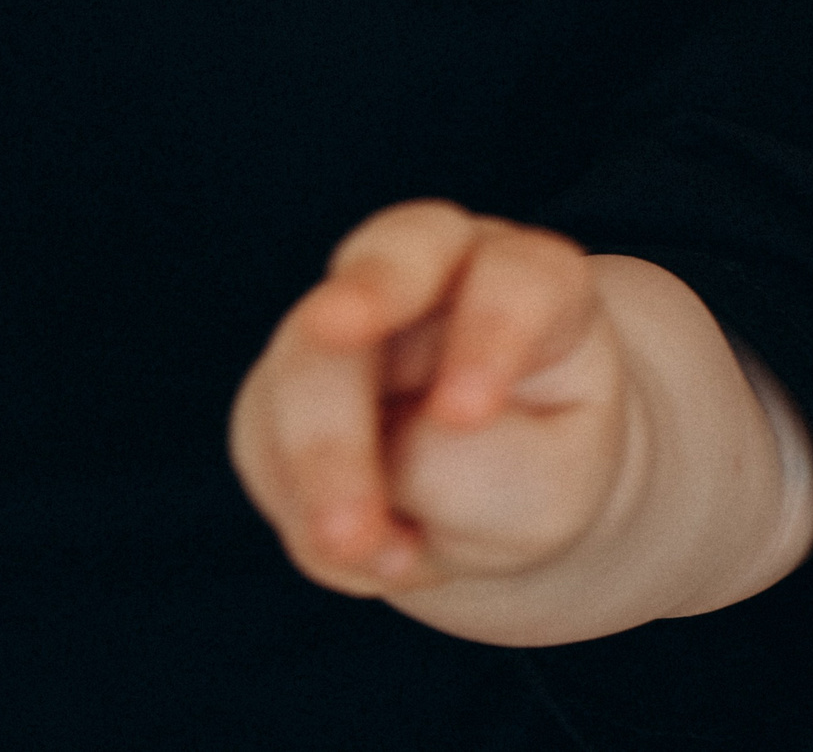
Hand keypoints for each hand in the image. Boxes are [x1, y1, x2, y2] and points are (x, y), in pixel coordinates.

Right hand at [230, 201, 629, 599]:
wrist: (494, 502)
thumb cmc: (539, 475)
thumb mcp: (545, 494)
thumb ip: (481, 471)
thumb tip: (386, 457)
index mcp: (541, 283)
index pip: (520, 281)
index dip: (488, 335)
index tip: (465, 416)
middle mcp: (443, 272)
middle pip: (397, 258)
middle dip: (360, 297)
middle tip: (333, 329)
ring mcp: (352, 317)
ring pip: (307, 354)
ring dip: (320, 456)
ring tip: (357, 547)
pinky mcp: (287, 379)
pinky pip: (267, 438)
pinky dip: (305, 509)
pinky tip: (367, 554)